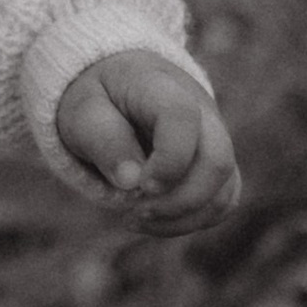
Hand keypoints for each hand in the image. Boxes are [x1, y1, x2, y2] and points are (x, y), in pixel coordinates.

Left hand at [56, 51, 240, 232]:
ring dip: (182, 217)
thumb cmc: (99, 99)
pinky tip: (153, 220)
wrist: (118, 89)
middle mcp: (201, 110)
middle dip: (179, 201)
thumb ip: (103, 139)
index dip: (168, 160)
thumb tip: (131, 181)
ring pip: (224, 189)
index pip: (183, 118)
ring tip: (134, 219)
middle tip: (134, 211)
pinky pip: (221, 202)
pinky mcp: (215, 167)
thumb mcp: (83, 110)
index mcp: (161, 86)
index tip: (138, 186)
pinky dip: (191, 220)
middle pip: (217, 161)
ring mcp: (215, 139)